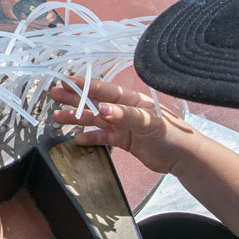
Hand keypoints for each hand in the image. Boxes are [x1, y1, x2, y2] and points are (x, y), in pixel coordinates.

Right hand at [48, 78, 198, 175]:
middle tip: (54, 95)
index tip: (66, 81)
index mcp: (131, 99)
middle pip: (95, 102)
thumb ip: (125, 115)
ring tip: (58, 118)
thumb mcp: (148, 122)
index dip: (84, 85)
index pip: (103, 89)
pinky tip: (77, 139)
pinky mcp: (124, 140)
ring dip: (77, 118)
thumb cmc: (171, 134)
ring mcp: (123, 125)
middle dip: (74, 99)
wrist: (183, 157)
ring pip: (95, 120)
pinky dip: (90, 138)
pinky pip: (103, 137)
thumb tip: (102, 110)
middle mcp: (125, 110)